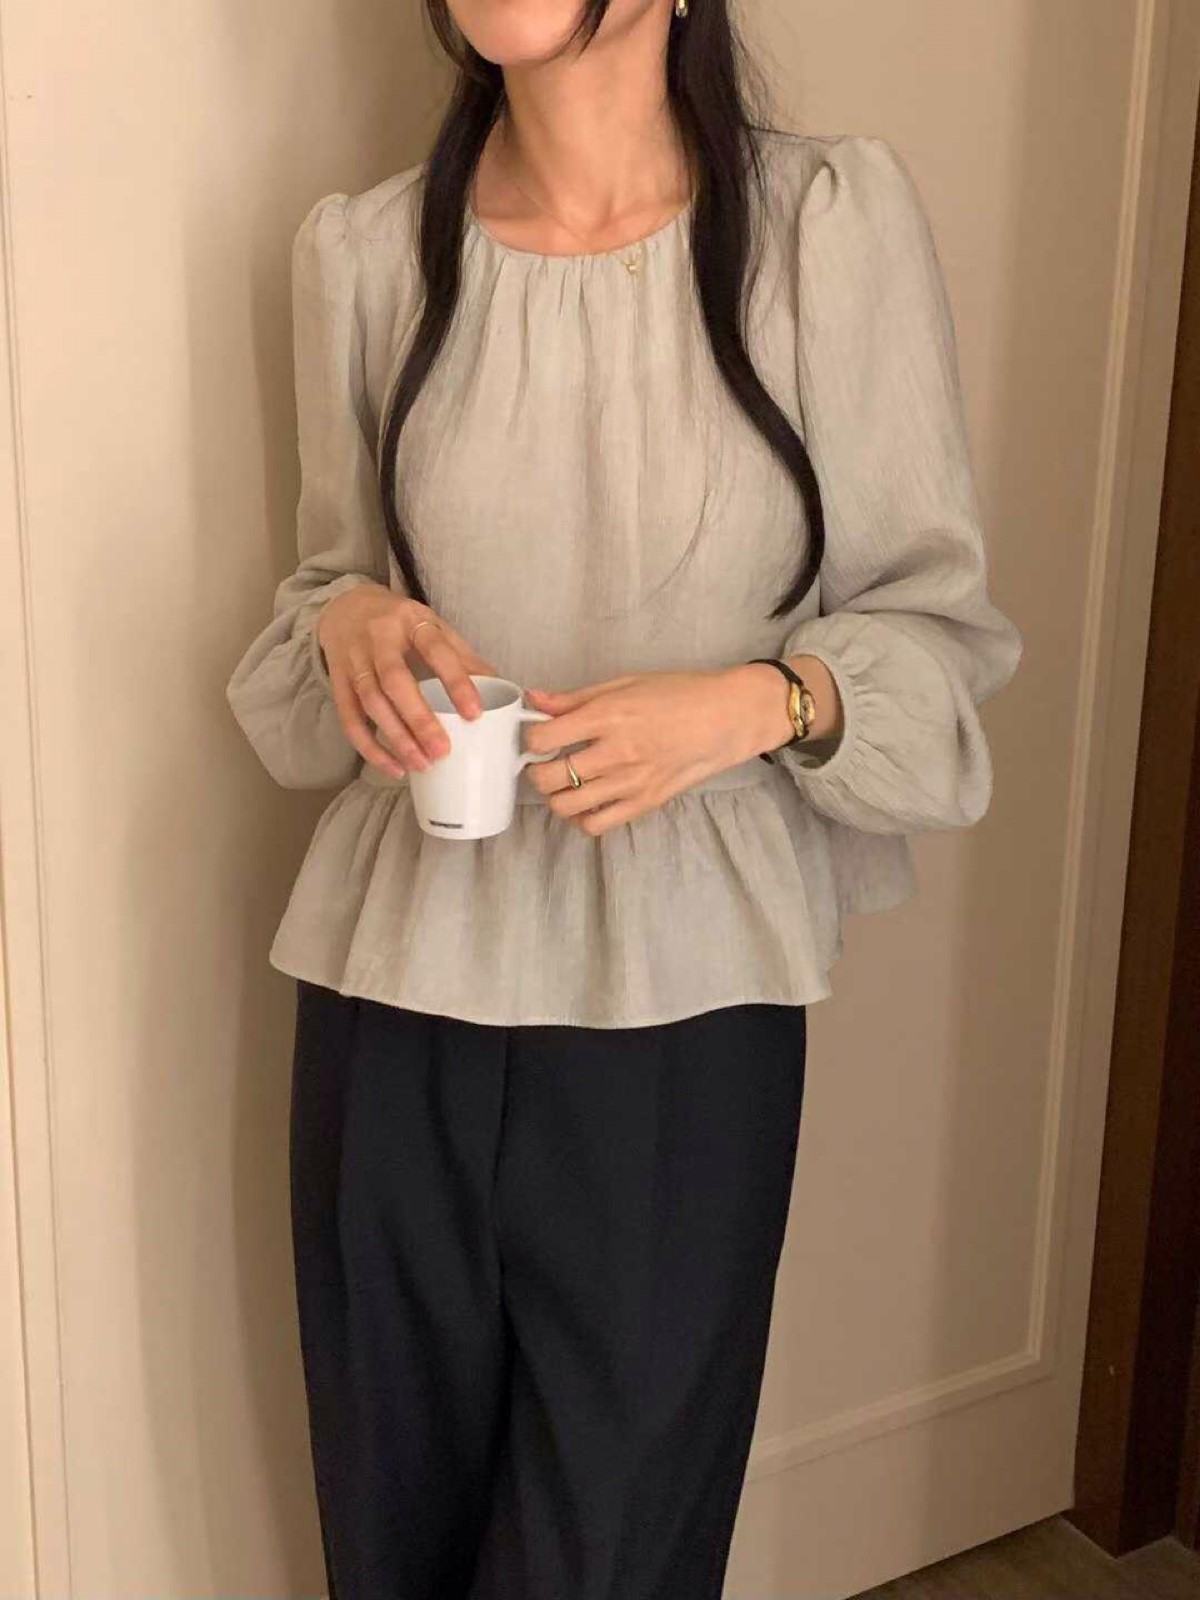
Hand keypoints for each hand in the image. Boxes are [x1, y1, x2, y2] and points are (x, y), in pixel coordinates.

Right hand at [317, 583, 498, 777]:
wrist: (347, 607)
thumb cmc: (400, 623)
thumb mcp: (433, 627)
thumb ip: (462, 657)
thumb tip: (502, 689)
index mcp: (411, 620)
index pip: (435, 649)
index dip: (456, 681)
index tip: (474, 714)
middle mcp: (378, 637)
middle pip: (395, 681)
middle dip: (419, 719)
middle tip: (441, 750)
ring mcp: (353, 659)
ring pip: (371, 702)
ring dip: (396, 737)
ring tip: (421, 763)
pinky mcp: (337, 681)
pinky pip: (349, 719)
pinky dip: (370, 747)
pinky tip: (393, 766)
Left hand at [521, 662, 825, 835]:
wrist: (727, 718)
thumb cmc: (679, 694)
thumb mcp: (625, 683)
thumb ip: (577, 698)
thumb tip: (535, 699)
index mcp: (608, 715)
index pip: (544, 738)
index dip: (530, 738)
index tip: (537, 737)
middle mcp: (616, 751)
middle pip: (548, 777)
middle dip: (535, 771)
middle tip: (543, 762)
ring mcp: (631, 782)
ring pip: (567, 805)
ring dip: (555, 796)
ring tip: (563, 782)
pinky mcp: (645, 803)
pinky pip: (596, 824)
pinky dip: (582, 817)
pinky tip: (587, 801)